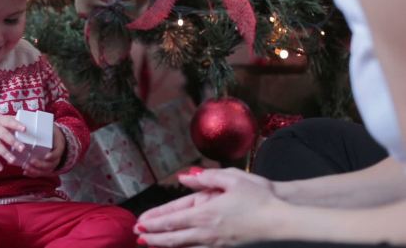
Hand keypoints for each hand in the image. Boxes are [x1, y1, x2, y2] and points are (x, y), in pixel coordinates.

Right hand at [0, 112, 25, 171]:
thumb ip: (11, 120)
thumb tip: (28, 122)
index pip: (9, 122)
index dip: (16, 125)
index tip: (25, 129)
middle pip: (4, 135)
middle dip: (13, 142)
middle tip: (22, 148)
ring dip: (5, 154)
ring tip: (13, 161)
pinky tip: (0, 168)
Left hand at [23, 125, 65, 176]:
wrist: (56, 138)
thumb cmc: (50, 131)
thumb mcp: (50, 126)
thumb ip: (44, 124)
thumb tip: (29, 116)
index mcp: (59, 145)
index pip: (58, 153)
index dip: (53, 156)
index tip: (45, 156)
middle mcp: (57, 156)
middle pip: (51, 165)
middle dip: (40, 165)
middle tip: (30, 161)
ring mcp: (52, 163)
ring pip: (45, 171)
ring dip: (35, 171)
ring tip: (25, 167)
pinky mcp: (46, 166)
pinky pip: (41, 173)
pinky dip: (33, 174)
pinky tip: (25, 172)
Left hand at [135, 168, 284, 246]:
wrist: (281, 220)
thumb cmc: (259, 197)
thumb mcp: (232, 179)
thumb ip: (205, 177)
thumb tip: (183, 177)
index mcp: (206, 212)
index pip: (172, 220)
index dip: (153, 223)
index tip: (139, 224)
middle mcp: (207, 231)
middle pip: (173, 238)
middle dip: (153, 237)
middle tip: (138, 237)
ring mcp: (216, 243)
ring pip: (184, 247)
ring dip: (166, 246)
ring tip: (152, 244)